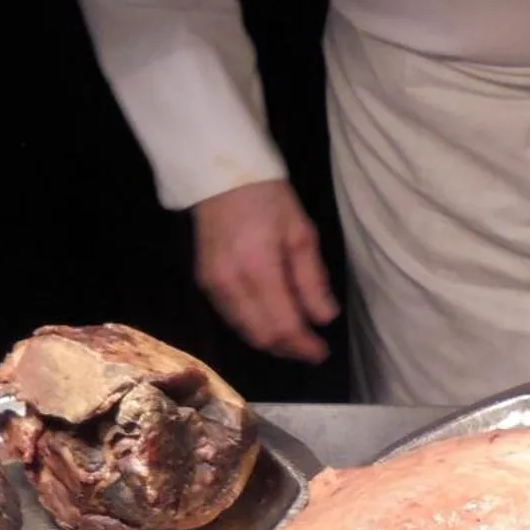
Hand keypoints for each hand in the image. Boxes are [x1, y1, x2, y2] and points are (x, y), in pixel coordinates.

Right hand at [193, 180, 337, 362]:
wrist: (219, 177)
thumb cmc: (268, 199)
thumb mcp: (301, 233)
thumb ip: (312, 279)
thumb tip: (324, 318)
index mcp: (259, 268)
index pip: (283, 325)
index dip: (304, 345)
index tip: (322, 351)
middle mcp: (231, 283)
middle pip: (262, 336)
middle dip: (289, 349)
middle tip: (311, 350)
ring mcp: (213, 285)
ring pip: (245, 332)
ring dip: (272, 342)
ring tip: (296, 340)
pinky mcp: (205, 284)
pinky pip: (232, 318)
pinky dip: (254, 328)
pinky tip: (272, 322)